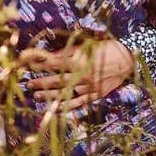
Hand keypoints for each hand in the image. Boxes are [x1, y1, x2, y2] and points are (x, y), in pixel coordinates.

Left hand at [19, 38, 134, 111]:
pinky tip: (55, 108)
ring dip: (50, 95)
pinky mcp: (96, 95)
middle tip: (28, 84)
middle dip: (41, 82)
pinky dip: (67, 106)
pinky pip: (79, 102)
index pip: (54, 64)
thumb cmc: (105, 48)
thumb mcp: (85, 46)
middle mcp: (84, 76)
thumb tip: (48, 55)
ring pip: (67, 93)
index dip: (40, 65)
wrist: (128, 58)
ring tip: (36, 96)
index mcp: (80, 62)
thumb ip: (66, 52)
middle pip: (58, 80)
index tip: (27, 66)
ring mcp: (90, 88)